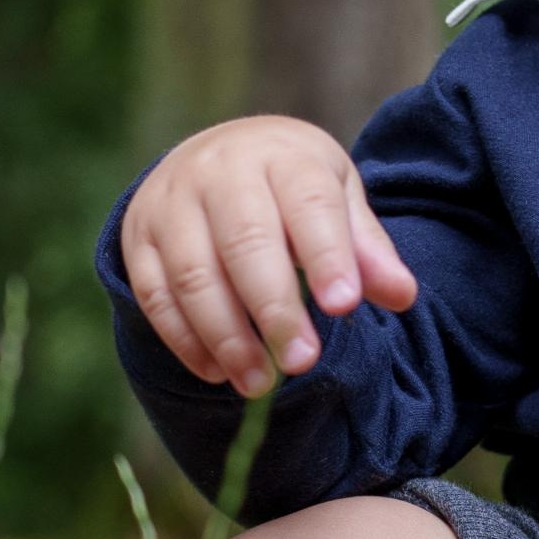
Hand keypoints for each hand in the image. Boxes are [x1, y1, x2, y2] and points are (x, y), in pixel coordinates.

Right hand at [118, 117, 417, 395]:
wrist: (216, 154)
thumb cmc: (291, 188)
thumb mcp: (338, 198)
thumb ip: (367, 249)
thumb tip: (401, 296)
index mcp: (282, 155)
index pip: (308, 202)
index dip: (327, 254)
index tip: (344, 306)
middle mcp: (220, 171)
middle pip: (245, 241)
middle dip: (274, 308)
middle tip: (303, 363)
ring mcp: (171, 203)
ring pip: (194, 274)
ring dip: (227, 336)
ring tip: (260, 383)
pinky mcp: (137, 238)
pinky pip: (154, 295)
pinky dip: (185, 341)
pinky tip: (218, 372)